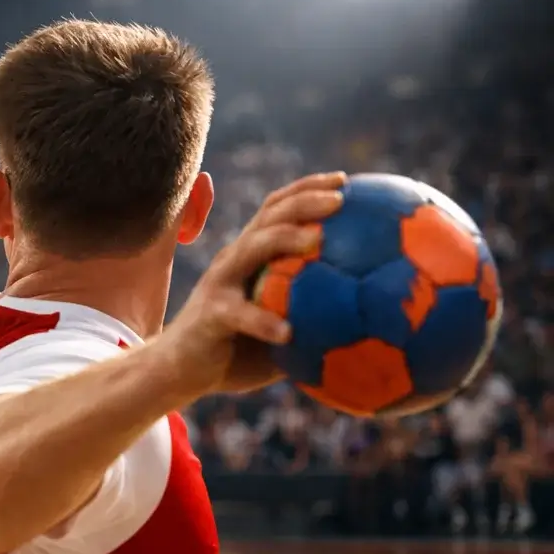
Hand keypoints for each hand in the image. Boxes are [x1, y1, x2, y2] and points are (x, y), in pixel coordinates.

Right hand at [161, 172, 346, 398]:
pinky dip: (263, 321)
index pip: (278, 209)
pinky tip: (288, 333)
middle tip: (341, 199)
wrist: (179, 372)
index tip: (345, 181)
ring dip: (284, 239)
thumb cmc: (238, 353)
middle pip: (270, 216)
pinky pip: (238, 313)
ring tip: (317, 241)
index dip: (308, 188)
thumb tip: (374, 330)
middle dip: (305, 201)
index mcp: (251, 257)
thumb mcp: (283, 332)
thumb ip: (317, 322)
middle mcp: (235, 260)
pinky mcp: (209, 313)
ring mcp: (220, 283)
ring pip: (251, 248)